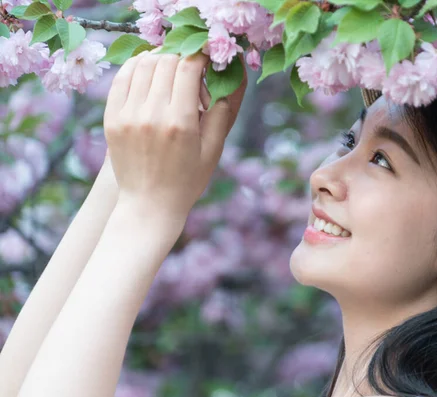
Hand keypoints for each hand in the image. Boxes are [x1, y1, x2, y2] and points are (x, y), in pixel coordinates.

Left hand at [102, 51, 246, 218]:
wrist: (149, 205)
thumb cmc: (187, 180)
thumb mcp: (213, 150)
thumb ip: (221, 112)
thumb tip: (228, 78)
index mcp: (180, 123)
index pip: (188, 67)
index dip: (201, 54)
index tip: (207, 55)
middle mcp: (151, 115)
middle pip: (166, 61)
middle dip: (182, 56)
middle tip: (191, 67)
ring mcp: (127, 116)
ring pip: (143, 64)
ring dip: (160, 58)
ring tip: (171, 67)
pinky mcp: (111, 119)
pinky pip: (121, 78)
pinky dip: (136, 67)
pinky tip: (148, 71)